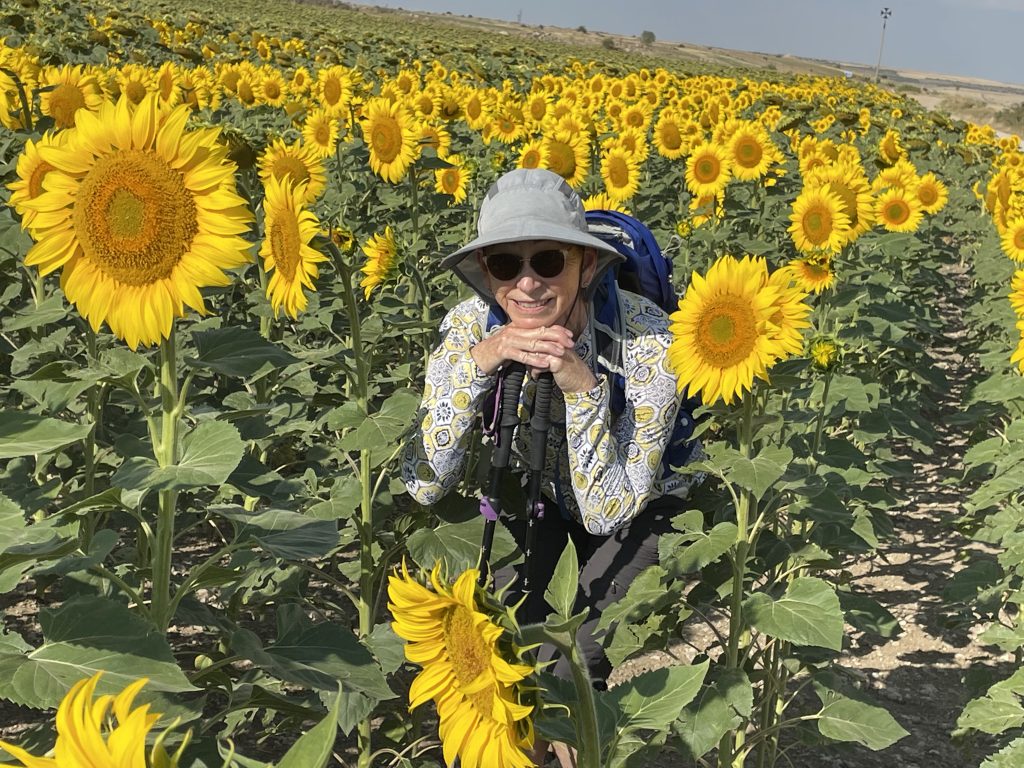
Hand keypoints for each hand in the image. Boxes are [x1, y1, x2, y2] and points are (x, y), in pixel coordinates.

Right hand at [471, 325, 597, 392]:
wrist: (478, 358)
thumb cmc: (497, 353)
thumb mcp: (514, 344)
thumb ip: (526, 342)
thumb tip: (543, 342)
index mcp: (518, 328)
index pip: (541, 326)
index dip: (556, 330)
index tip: (569, 335)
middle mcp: (514, 331)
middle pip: (539, 332)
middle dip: (557, 337)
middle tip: (570, 342)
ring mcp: (509, 340)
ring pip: (532, 343)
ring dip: (548, 348)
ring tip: (561, 352)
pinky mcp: (504, 351)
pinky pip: (522, 355)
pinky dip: (534, 359)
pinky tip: (544, 363)